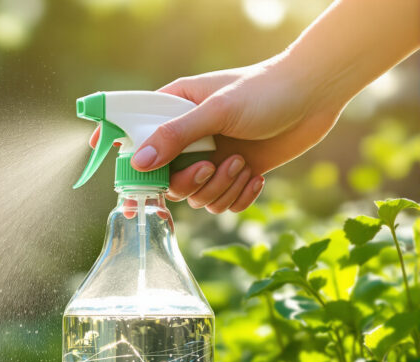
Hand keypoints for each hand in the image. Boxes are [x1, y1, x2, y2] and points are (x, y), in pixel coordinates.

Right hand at [91, 57, 343, 212]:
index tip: (114, 180)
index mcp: (172, 109)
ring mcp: (210, 157)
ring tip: (242, 164)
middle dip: (189, 182)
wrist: (315, 95)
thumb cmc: (265, 91)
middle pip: (165, 180)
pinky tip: (256, 178)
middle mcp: (187, 137)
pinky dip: (238, 197)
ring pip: (195, 196)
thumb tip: (138, 163)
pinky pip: (222, 203)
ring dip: (219, 189)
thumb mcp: (216, 111)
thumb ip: (175, 136)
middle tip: (210, 166)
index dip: (119, 156)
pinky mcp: (235, 173)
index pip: (132, 133)